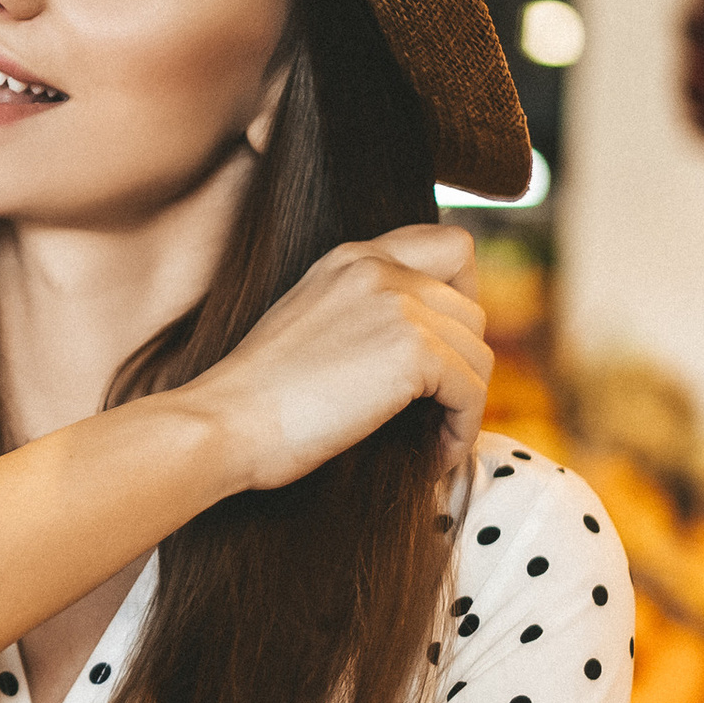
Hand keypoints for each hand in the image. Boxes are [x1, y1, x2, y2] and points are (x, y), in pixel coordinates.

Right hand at [184, 223, 490, 492]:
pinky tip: (431, 457)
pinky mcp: (411, 351)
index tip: (445, 349)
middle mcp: (378, 267)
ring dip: (464, 406)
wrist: (225, 423)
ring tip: (433, 443)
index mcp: (352, 258)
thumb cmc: (256, 400)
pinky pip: (472, 392)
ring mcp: (397, 304)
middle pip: (471, 309)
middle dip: (465, 365)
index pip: (449, 245)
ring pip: (478, 354)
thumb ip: (362, 316)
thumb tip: (423, 353)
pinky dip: (461, 431)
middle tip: (439, 411)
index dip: (464, 296)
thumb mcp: (312, 328)